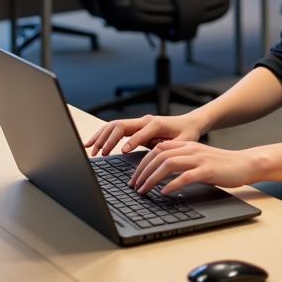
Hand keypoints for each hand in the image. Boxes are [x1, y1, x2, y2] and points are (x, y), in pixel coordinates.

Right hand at [83, 112, 204, 157]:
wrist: (189, 123)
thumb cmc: (187, 133)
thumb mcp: (184, 142)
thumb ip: (172, 149)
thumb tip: (161, 161)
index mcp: (156, 124)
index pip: (139, 132)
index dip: (130, 142)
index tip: (121, 152)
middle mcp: (144, 121)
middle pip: (120, 125)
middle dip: (108, 139)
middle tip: (100, 154)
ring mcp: (138, 122)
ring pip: (114, 125)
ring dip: (101, 136)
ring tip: (92, 149)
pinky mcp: (135, 127)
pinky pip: (115, 129)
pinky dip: (103, 135)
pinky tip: (94, 144)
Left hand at [130, 139, 257, 196]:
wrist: (244, 163)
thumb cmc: (220, 165)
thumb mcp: (198, 159)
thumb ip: (182, 162)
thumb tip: (160, 175)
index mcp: (187, 144)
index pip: (158, 148)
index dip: (143, 162)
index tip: (134, 176)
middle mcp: (191, 149)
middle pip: (159, 155)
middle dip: (143, 171)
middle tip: (134, 186)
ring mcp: (199, 159)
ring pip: (168, 164)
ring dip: (152, 178)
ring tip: (144, 190)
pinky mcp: (207, 171)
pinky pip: (185, 176)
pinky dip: (172, 185)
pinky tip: (164, 193)